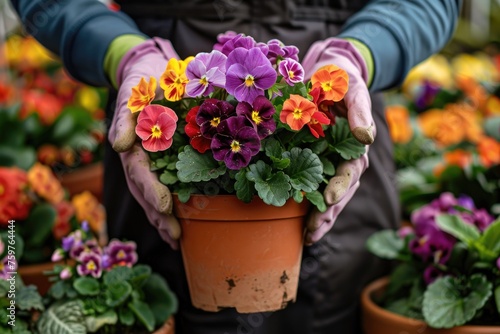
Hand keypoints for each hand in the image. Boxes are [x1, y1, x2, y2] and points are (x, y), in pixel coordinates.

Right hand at [108, 38, 181, 248]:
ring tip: (176, 241)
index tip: (165, 207)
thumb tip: (119, 146)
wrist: (152, 71)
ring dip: (163, 219)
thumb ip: (124, 118)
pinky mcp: (166, 161)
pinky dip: (172, 208)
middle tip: (174, 236)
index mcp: (133, 146)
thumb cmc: (143, 82)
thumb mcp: (132, 93)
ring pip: (153, 196)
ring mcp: (152, 162)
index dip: (151, 190)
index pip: (139, 173)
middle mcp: (140, 159)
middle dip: (158, 215)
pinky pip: (168, 187)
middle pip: (145, 192)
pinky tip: (180, 226)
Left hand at [301, 38, 374, 244]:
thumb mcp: (352, 89)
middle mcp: (345, 159)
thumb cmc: (341, 80)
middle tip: (312, 234)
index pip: (351, 171)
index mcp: (355, 146)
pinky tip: (299, 224)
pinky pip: (312, 187)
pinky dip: (307, 206)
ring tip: (307, 238)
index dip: (340, 186)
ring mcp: (330, 163)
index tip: (328, 200)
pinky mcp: (315, 162)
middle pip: (340, 192)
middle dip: (328, 214)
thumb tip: (366, 136)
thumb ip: (358, 110)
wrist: (328, 74)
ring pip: (328, 196)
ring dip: (320, 218)